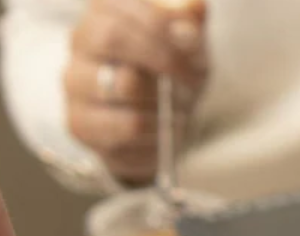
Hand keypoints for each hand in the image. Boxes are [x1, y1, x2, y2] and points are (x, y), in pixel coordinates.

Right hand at [65, 0, 207, 184]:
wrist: (158, 128)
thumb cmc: (172, 77)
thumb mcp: (189, 48)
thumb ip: (191, 25)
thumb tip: (197, 7)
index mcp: (105, 10)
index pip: (123, 3)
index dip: (161, 24)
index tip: (192, 46)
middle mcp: (81, 40)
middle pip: (112, 36)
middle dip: (160, 57)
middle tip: (190, 81)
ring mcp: (75, 82)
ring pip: (123, 85)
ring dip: (164, 100)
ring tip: (180, 111)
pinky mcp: (80, 123)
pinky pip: (126, 127)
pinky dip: (157, 131)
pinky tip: (164, 131)